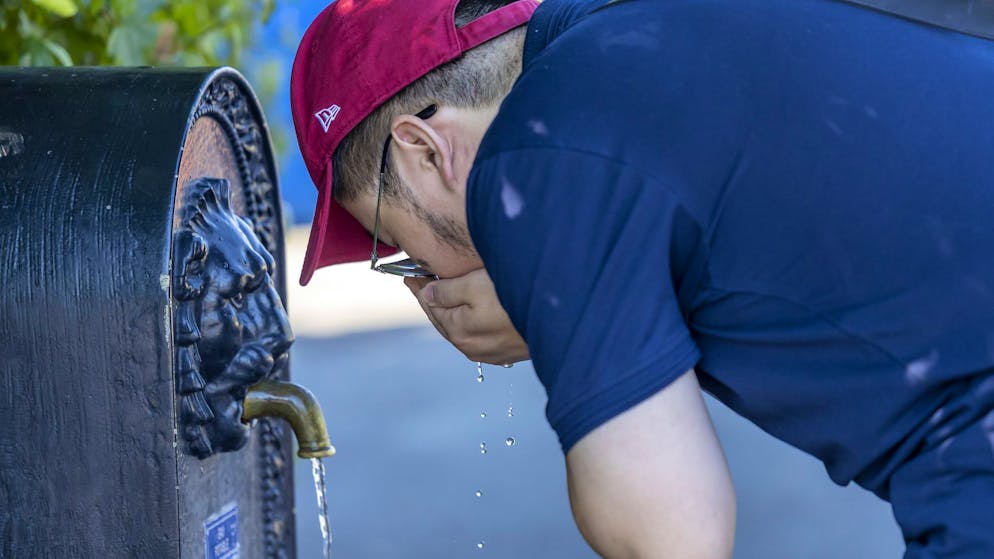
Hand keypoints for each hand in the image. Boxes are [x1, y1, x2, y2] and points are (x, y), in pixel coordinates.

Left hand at [404, 268, 528, 364]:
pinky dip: (471, 321)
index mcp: (458, 331)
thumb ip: (447, 291)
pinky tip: (474, 311)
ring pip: (463, 328)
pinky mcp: (508, 351)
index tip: (411, 273)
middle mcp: (471, 347)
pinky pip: (481, 334)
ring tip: (446, 292)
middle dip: (434, 300)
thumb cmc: (515, 297)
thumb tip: (427, 294)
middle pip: (444, 320)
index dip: (420, 287)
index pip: (431, 305)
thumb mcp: (475, 285)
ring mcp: (491, 353)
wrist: (559, 319)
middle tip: (423, 281)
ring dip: (453, 311)